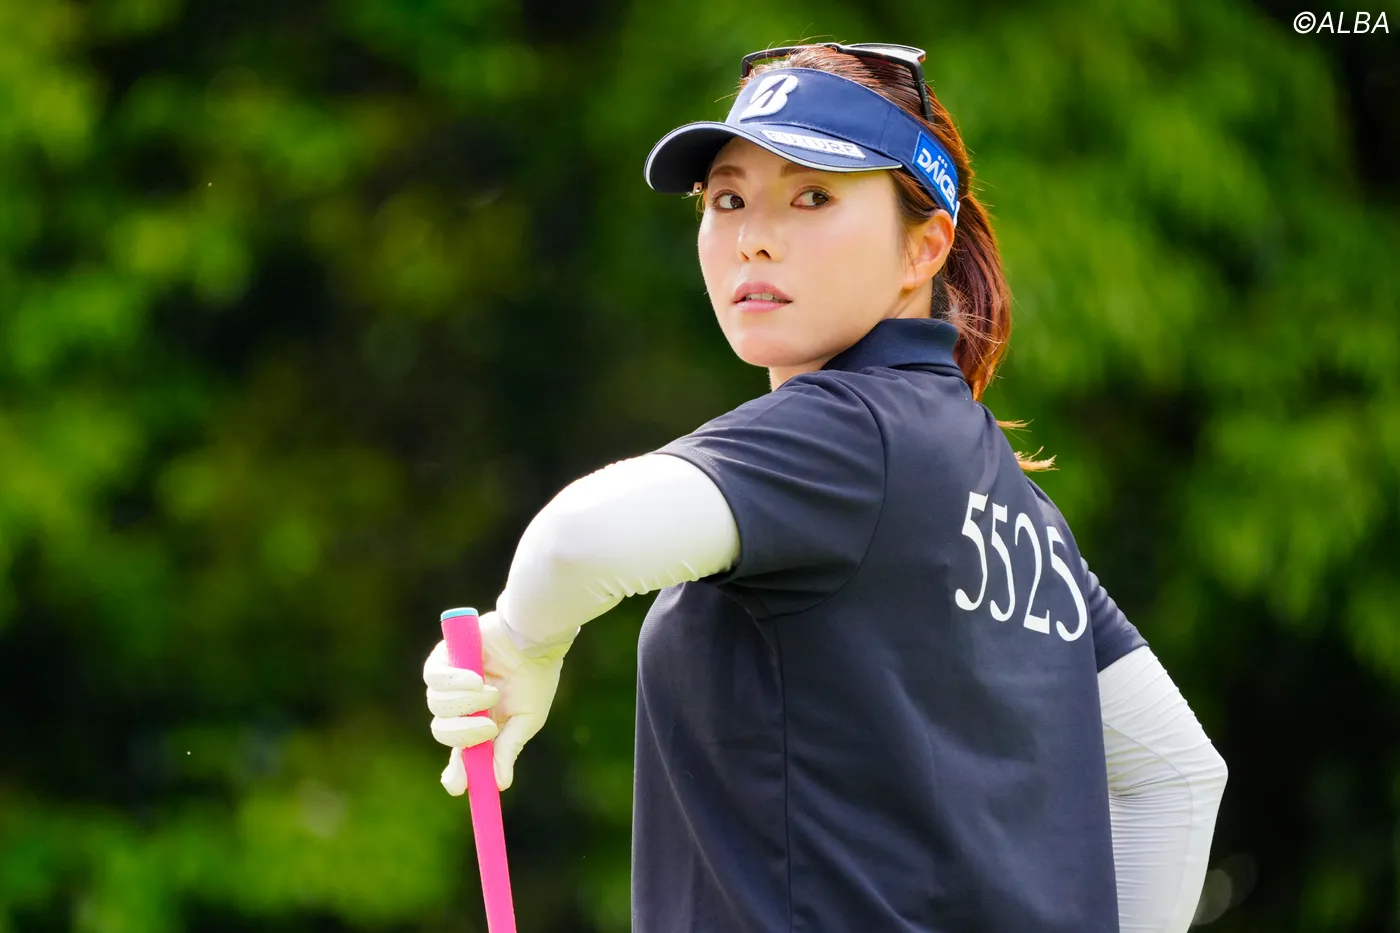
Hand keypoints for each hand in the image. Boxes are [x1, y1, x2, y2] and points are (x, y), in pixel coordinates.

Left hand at [424, 609, 572, 793]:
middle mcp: (460, 708)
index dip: (454, 774)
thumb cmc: (536, 679)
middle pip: (442, 733)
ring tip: (490, 690)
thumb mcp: (525, 720)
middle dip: (463, 735)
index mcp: (480, 726)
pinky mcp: (443, 659)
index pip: (458, 756)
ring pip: (437, 706)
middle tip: (488, 727)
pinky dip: (453, 682)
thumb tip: (501, 784)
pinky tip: (476, 678)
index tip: (458, 784)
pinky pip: (434, 679)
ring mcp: (450, 684)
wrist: (535, 640)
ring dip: (465, 703)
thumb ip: (507, 749)